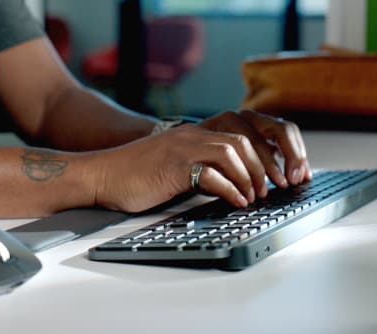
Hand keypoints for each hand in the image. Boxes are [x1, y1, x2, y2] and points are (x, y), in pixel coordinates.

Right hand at [91, 110, 310, 212]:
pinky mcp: (172, 165)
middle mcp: (191, 135)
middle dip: (265, 165)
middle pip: (244, 139)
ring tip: (253, 197)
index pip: (242, 129)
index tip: (276, 173)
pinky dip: (230, 190)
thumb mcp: (174, 168)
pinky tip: (236, 201)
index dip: (266, 150)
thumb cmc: (133, 176)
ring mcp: (181, 147)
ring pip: (233, 151)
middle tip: (272, 188)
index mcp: (193, 134)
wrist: (100, 175)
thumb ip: (202, 169)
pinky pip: (211, 173)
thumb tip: (231, 186)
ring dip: (250, 177)